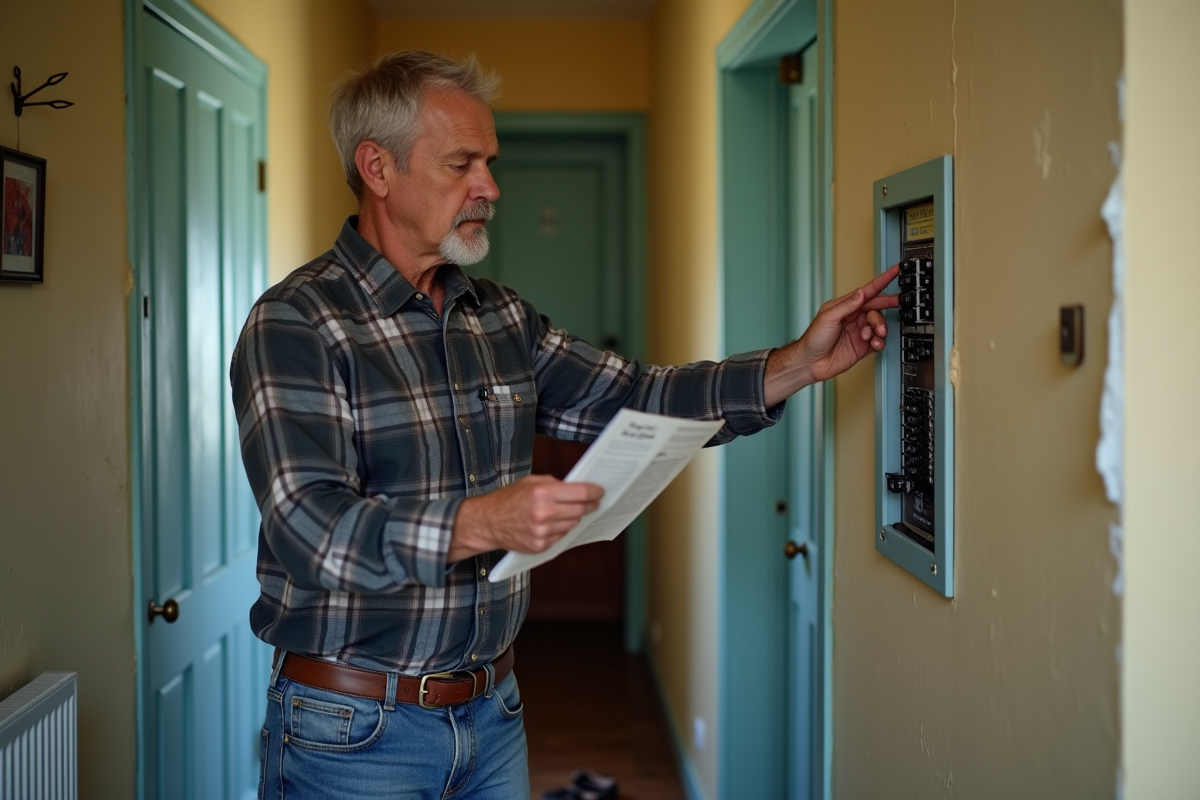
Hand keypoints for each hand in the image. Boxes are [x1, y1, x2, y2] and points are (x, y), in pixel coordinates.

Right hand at [449, 475, 604, 561]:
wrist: (487, 522)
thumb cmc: (509, 498)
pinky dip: (561, 529)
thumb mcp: (531, 482)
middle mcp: (543, 513)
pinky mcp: (540, 546)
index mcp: (542, 493)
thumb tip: (579, 488)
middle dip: (590, 505)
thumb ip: (555, 484)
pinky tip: (554, 523)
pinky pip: (561, 536)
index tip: (601, 491)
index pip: (580, 493)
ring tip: (570, 511)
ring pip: (572, 523)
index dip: (594, 491)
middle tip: (595, 502)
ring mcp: (542, 532)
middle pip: (580, 509)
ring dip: (574, 517)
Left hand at [764, 265, 899, 405]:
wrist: (811, 363)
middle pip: (877, 306)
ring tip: (875, 333)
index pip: (867, 291)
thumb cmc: (814, 339)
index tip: (895, 271)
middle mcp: (854, 317)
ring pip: (879, 324)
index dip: (882, 281)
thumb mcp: (829, 318)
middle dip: (888, 304)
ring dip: (880, 327)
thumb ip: (847, 305)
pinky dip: (879, 341)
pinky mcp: (863, 346)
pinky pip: (878, 341)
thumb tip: (861, 293)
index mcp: (845, 307)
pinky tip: (873, 343)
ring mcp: (859, 331)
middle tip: (899, 301)